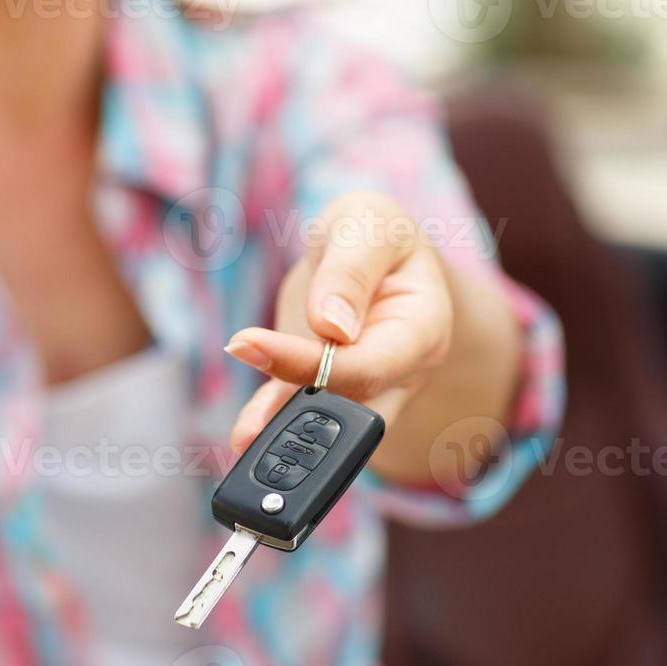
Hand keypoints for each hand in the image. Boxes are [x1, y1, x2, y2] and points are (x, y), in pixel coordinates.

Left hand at [226, 191, 453, 453]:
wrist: (367, 249)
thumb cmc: (375, 233)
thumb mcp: (368, 226)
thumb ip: (351, 271)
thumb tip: (330, 326)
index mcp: (423, 329)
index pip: (370, 363)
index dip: (314, 364)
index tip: (252, 344)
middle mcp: (399, 370)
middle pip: (353, 405)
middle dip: (305, 416)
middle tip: (250, 420)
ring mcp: (363, 386)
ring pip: (326, 419)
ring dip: (283, 431)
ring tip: (243, 438)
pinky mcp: (323, 386)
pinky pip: (297, 409)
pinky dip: (269, 420)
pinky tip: (244, 435)